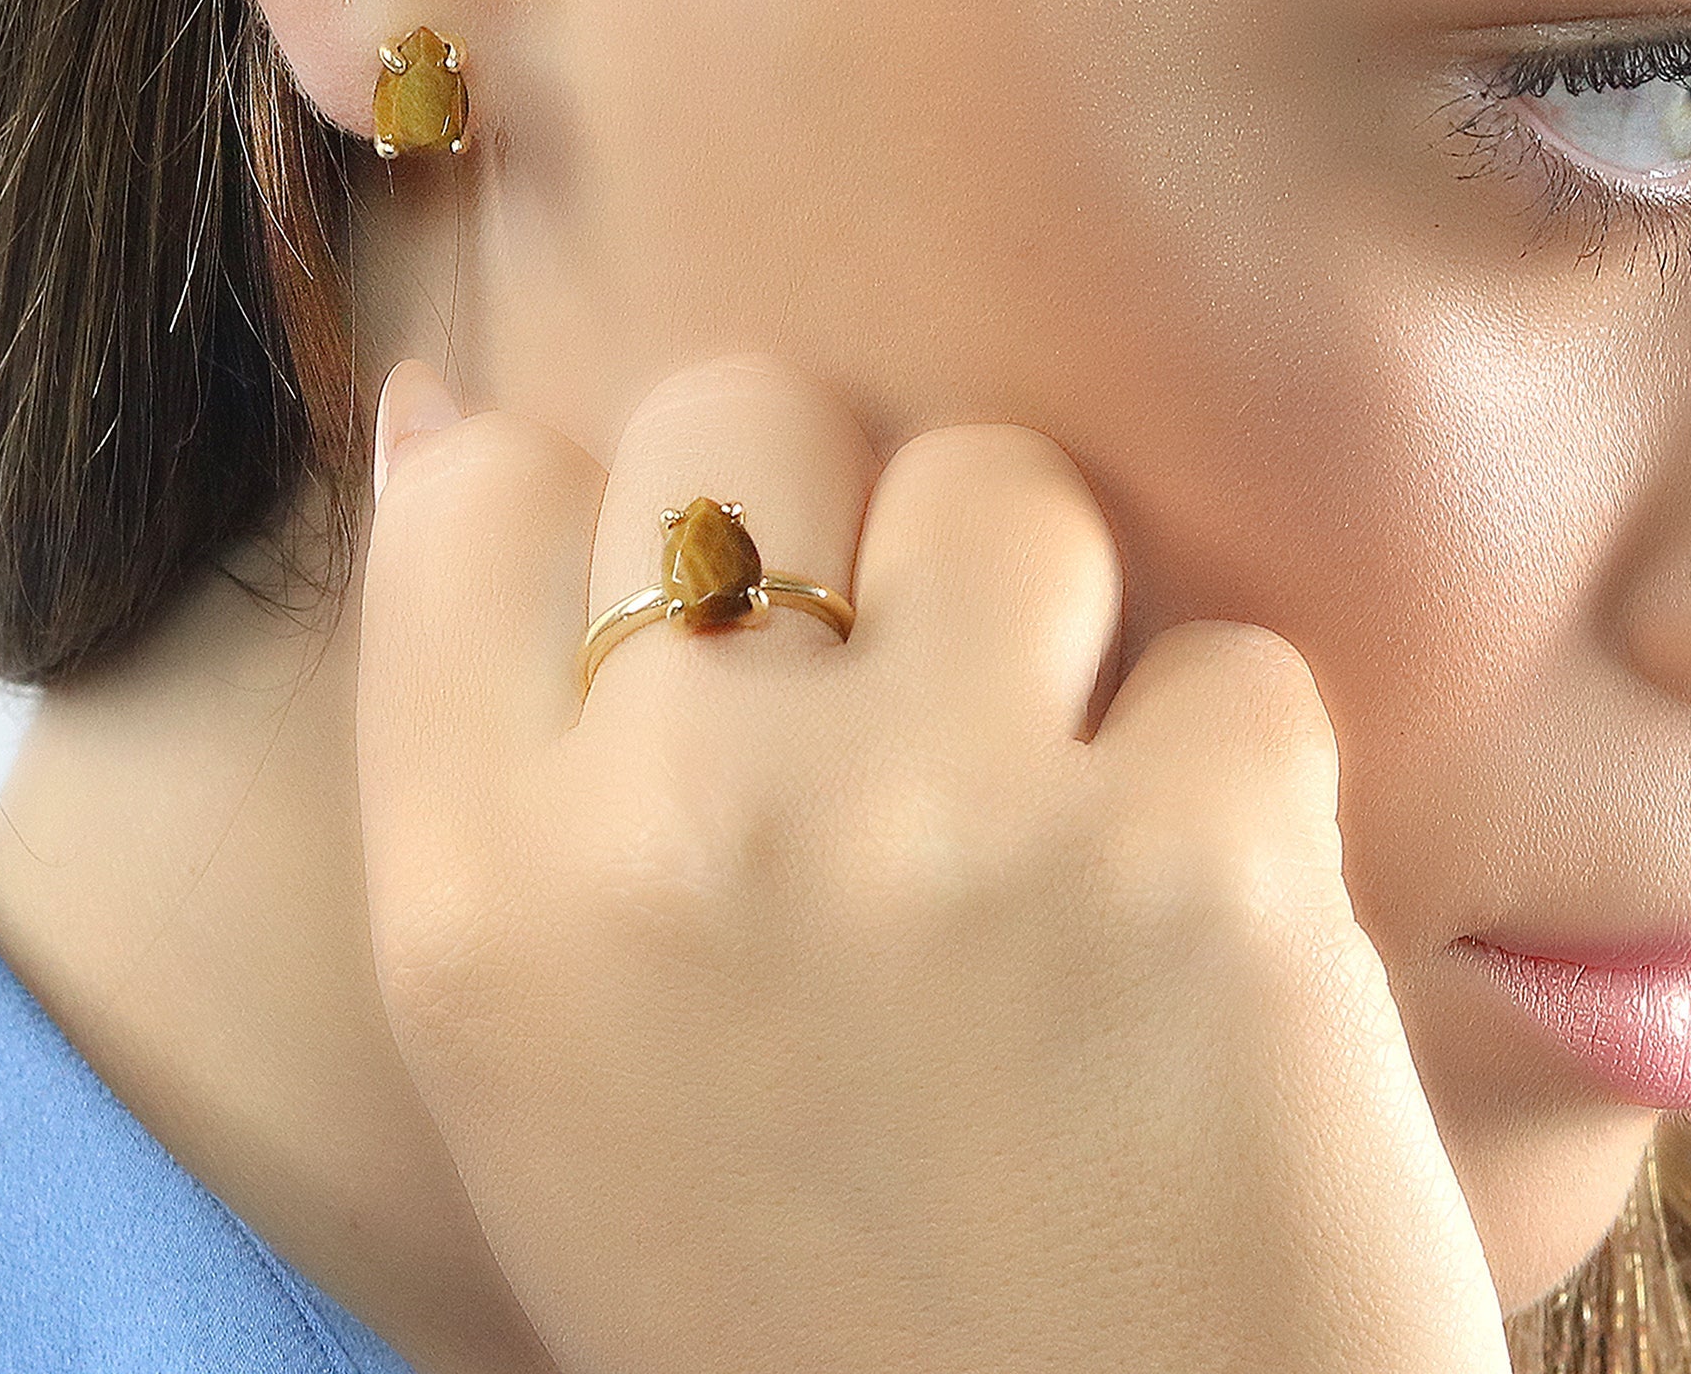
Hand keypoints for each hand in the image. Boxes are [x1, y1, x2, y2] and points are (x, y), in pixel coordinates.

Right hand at [357, 354, 1503, 1373]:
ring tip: (1067, 817)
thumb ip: (493, 769)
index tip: (702, 609)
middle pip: (744, 416)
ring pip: (1003, 485)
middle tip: (913, 715)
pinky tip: (1212, 953)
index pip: (475, 498)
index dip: (609, 512)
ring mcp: (939, 825)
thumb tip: (450, 410)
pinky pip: (1232, 665)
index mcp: (482, 908)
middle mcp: (679, 828)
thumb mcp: (550, 1090)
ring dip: (1055, 623)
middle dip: (840, 529)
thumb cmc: (822, 1328)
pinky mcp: (1195, 864)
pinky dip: (1240, 785)